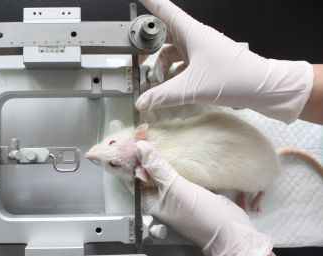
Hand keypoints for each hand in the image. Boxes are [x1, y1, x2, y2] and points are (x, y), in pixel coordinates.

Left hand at [136, 141, 272, 255]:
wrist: (231, 230)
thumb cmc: (200, 214)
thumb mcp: (175, 188)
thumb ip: (157, 168)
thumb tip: (139, 147)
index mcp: (149, 200)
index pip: (133, 176)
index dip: (132, 158)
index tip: (133, 138)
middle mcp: (159, 197)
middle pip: (148, 172)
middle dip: (147, 155)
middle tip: (146, 132)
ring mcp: (176, 193)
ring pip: (164, 171)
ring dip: (163, 156)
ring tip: (159, 135)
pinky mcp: (191, 188)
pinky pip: (179, 172)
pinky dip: (177, 160)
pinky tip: (178, 147)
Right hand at [137, 0, 313, 123]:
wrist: (262, 88)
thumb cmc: (235, 78)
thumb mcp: (192, 88)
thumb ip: (163, 96)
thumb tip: (142, 102)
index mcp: (192, 33)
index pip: (164, 10)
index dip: (150, 1)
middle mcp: (195, 38)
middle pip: (164, 36)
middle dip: (150, 48)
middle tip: (137, 58)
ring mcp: (200, 50)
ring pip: (172, 53)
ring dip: (161, 67)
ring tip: (156, 83)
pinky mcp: (205, 63)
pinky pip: (181, 65)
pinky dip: (173, 75)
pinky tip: (169, 88)